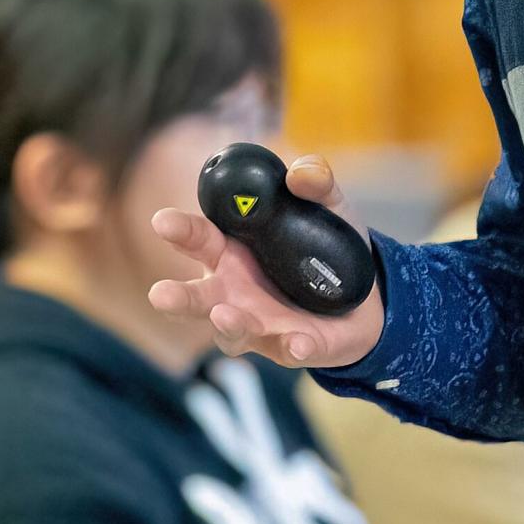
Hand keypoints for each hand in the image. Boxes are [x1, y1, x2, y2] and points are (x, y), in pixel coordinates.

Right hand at [147, 153, 385, 372]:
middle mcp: (232, 291)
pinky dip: (291, 346)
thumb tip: (300, 173)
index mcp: (231, 250)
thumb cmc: (327, 249)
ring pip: (230, 331)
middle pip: (197, 297)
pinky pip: (287, 350)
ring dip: (227, 325)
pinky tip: (299, 342)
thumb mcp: (328, 207)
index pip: (198, 238)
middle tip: (159, 294)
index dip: (179, 230)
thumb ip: (316, 182)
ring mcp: (257, 323)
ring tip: (224, 315)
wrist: (364, 299)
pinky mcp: (288, 347)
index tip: (162, 220)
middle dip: (177, 297)